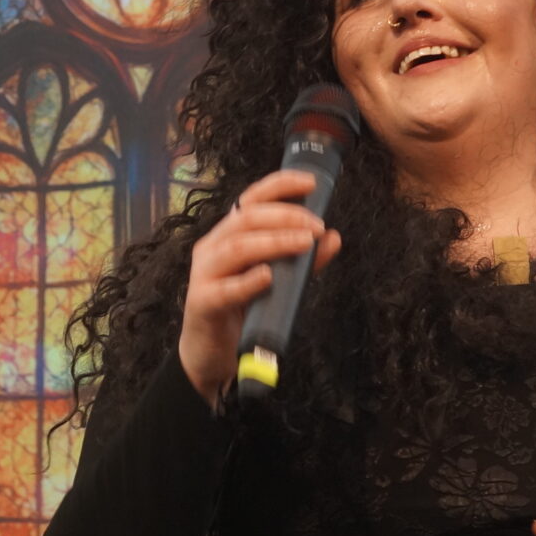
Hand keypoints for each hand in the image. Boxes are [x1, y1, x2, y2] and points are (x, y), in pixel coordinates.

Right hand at [178, 169, 342, 404]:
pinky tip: (268, 278)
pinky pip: (225, 290)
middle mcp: (213, 247)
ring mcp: (204, 274)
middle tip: (316, 226)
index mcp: (229, 235)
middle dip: (285, 216)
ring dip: (274, 242)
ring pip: (237, 247)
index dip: (279, 186)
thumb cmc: (243, 310)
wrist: (210, 352)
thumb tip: (333, 237)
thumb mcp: (278, 281)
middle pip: (246, 218)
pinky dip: (248, 282)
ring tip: (304, 244)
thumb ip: (304, 261)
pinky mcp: (202, 303)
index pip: (251, 199)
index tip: (309, 183)